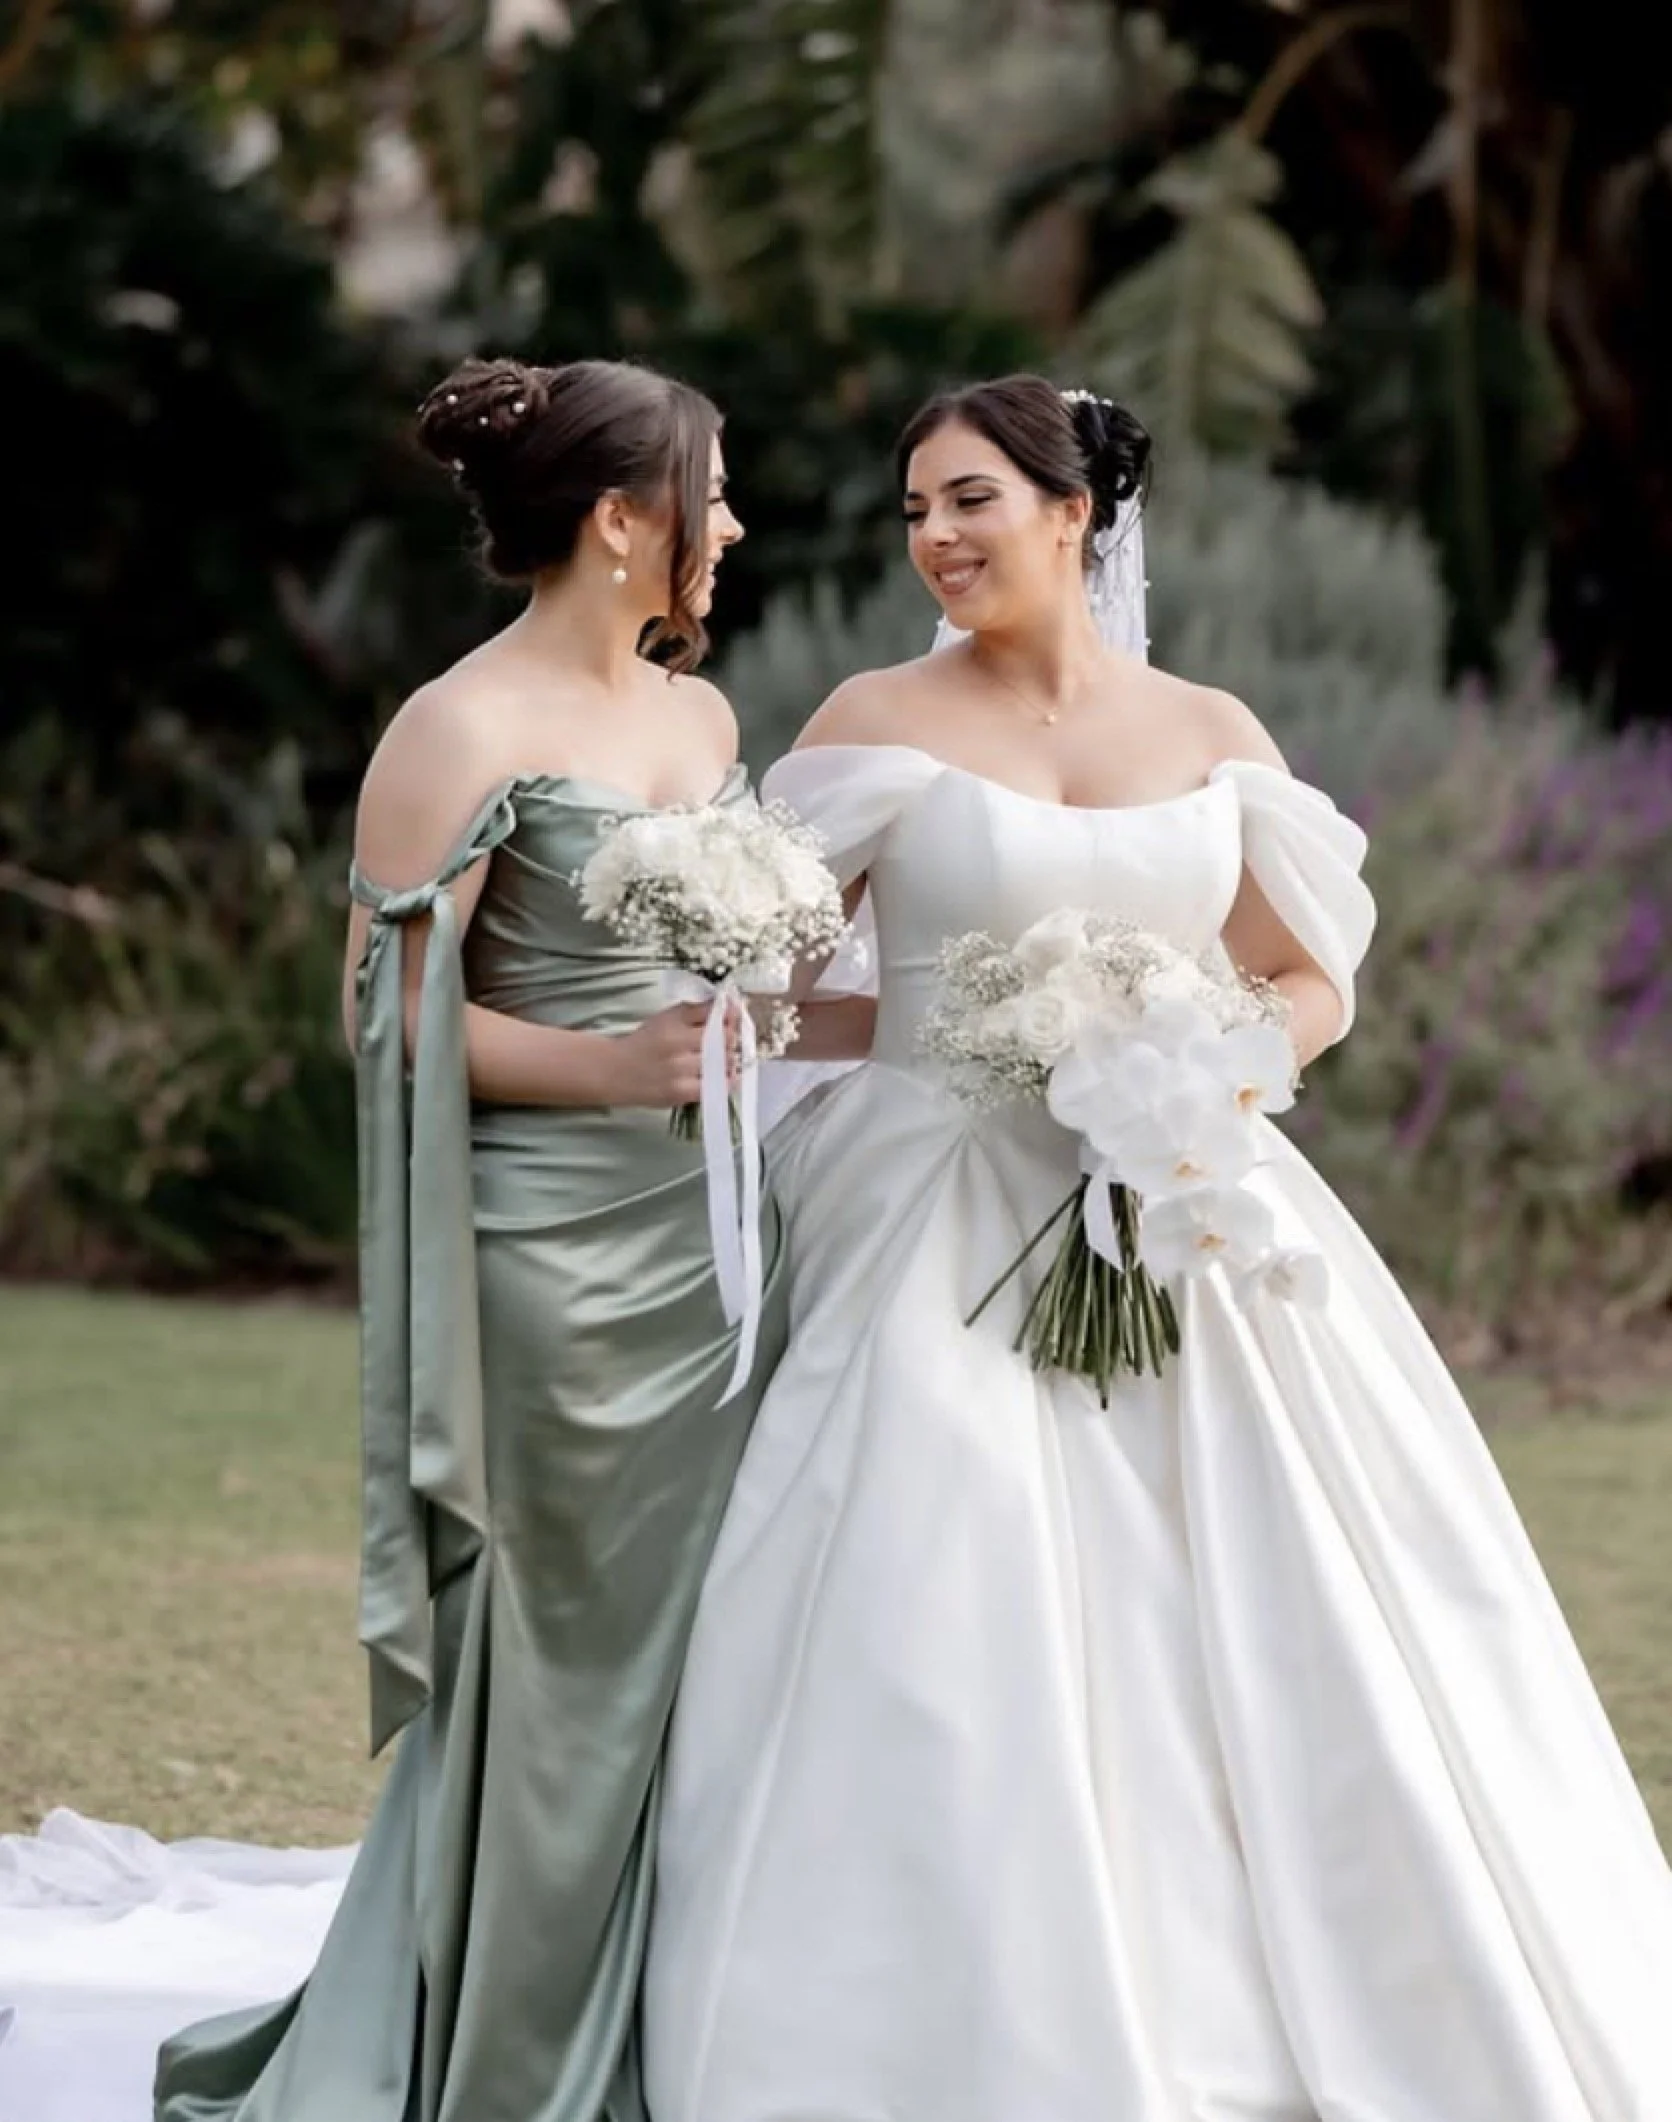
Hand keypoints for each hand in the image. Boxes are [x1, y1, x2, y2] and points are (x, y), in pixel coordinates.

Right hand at [606, 1000, 740, 1107]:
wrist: (615, 1071)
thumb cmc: (644, 1043)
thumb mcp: (665, 1018)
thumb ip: (694, 1011)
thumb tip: (724, 1004)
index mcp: (673, 1022)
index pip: (711, 1013)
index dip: (730, 1014)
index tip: (735, 1014)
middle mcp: (676, 1045)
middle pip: (722, 1038)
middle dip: (731, 1037)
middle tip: (729, 1039)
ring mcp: (679, 1071)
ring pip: (721, 1062)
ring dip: (729, 1059)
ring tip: (724, 1058)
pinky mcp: (680, 1093)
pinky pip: (714, 1087)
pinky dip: (724, 1080)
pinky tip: (725, 1076)